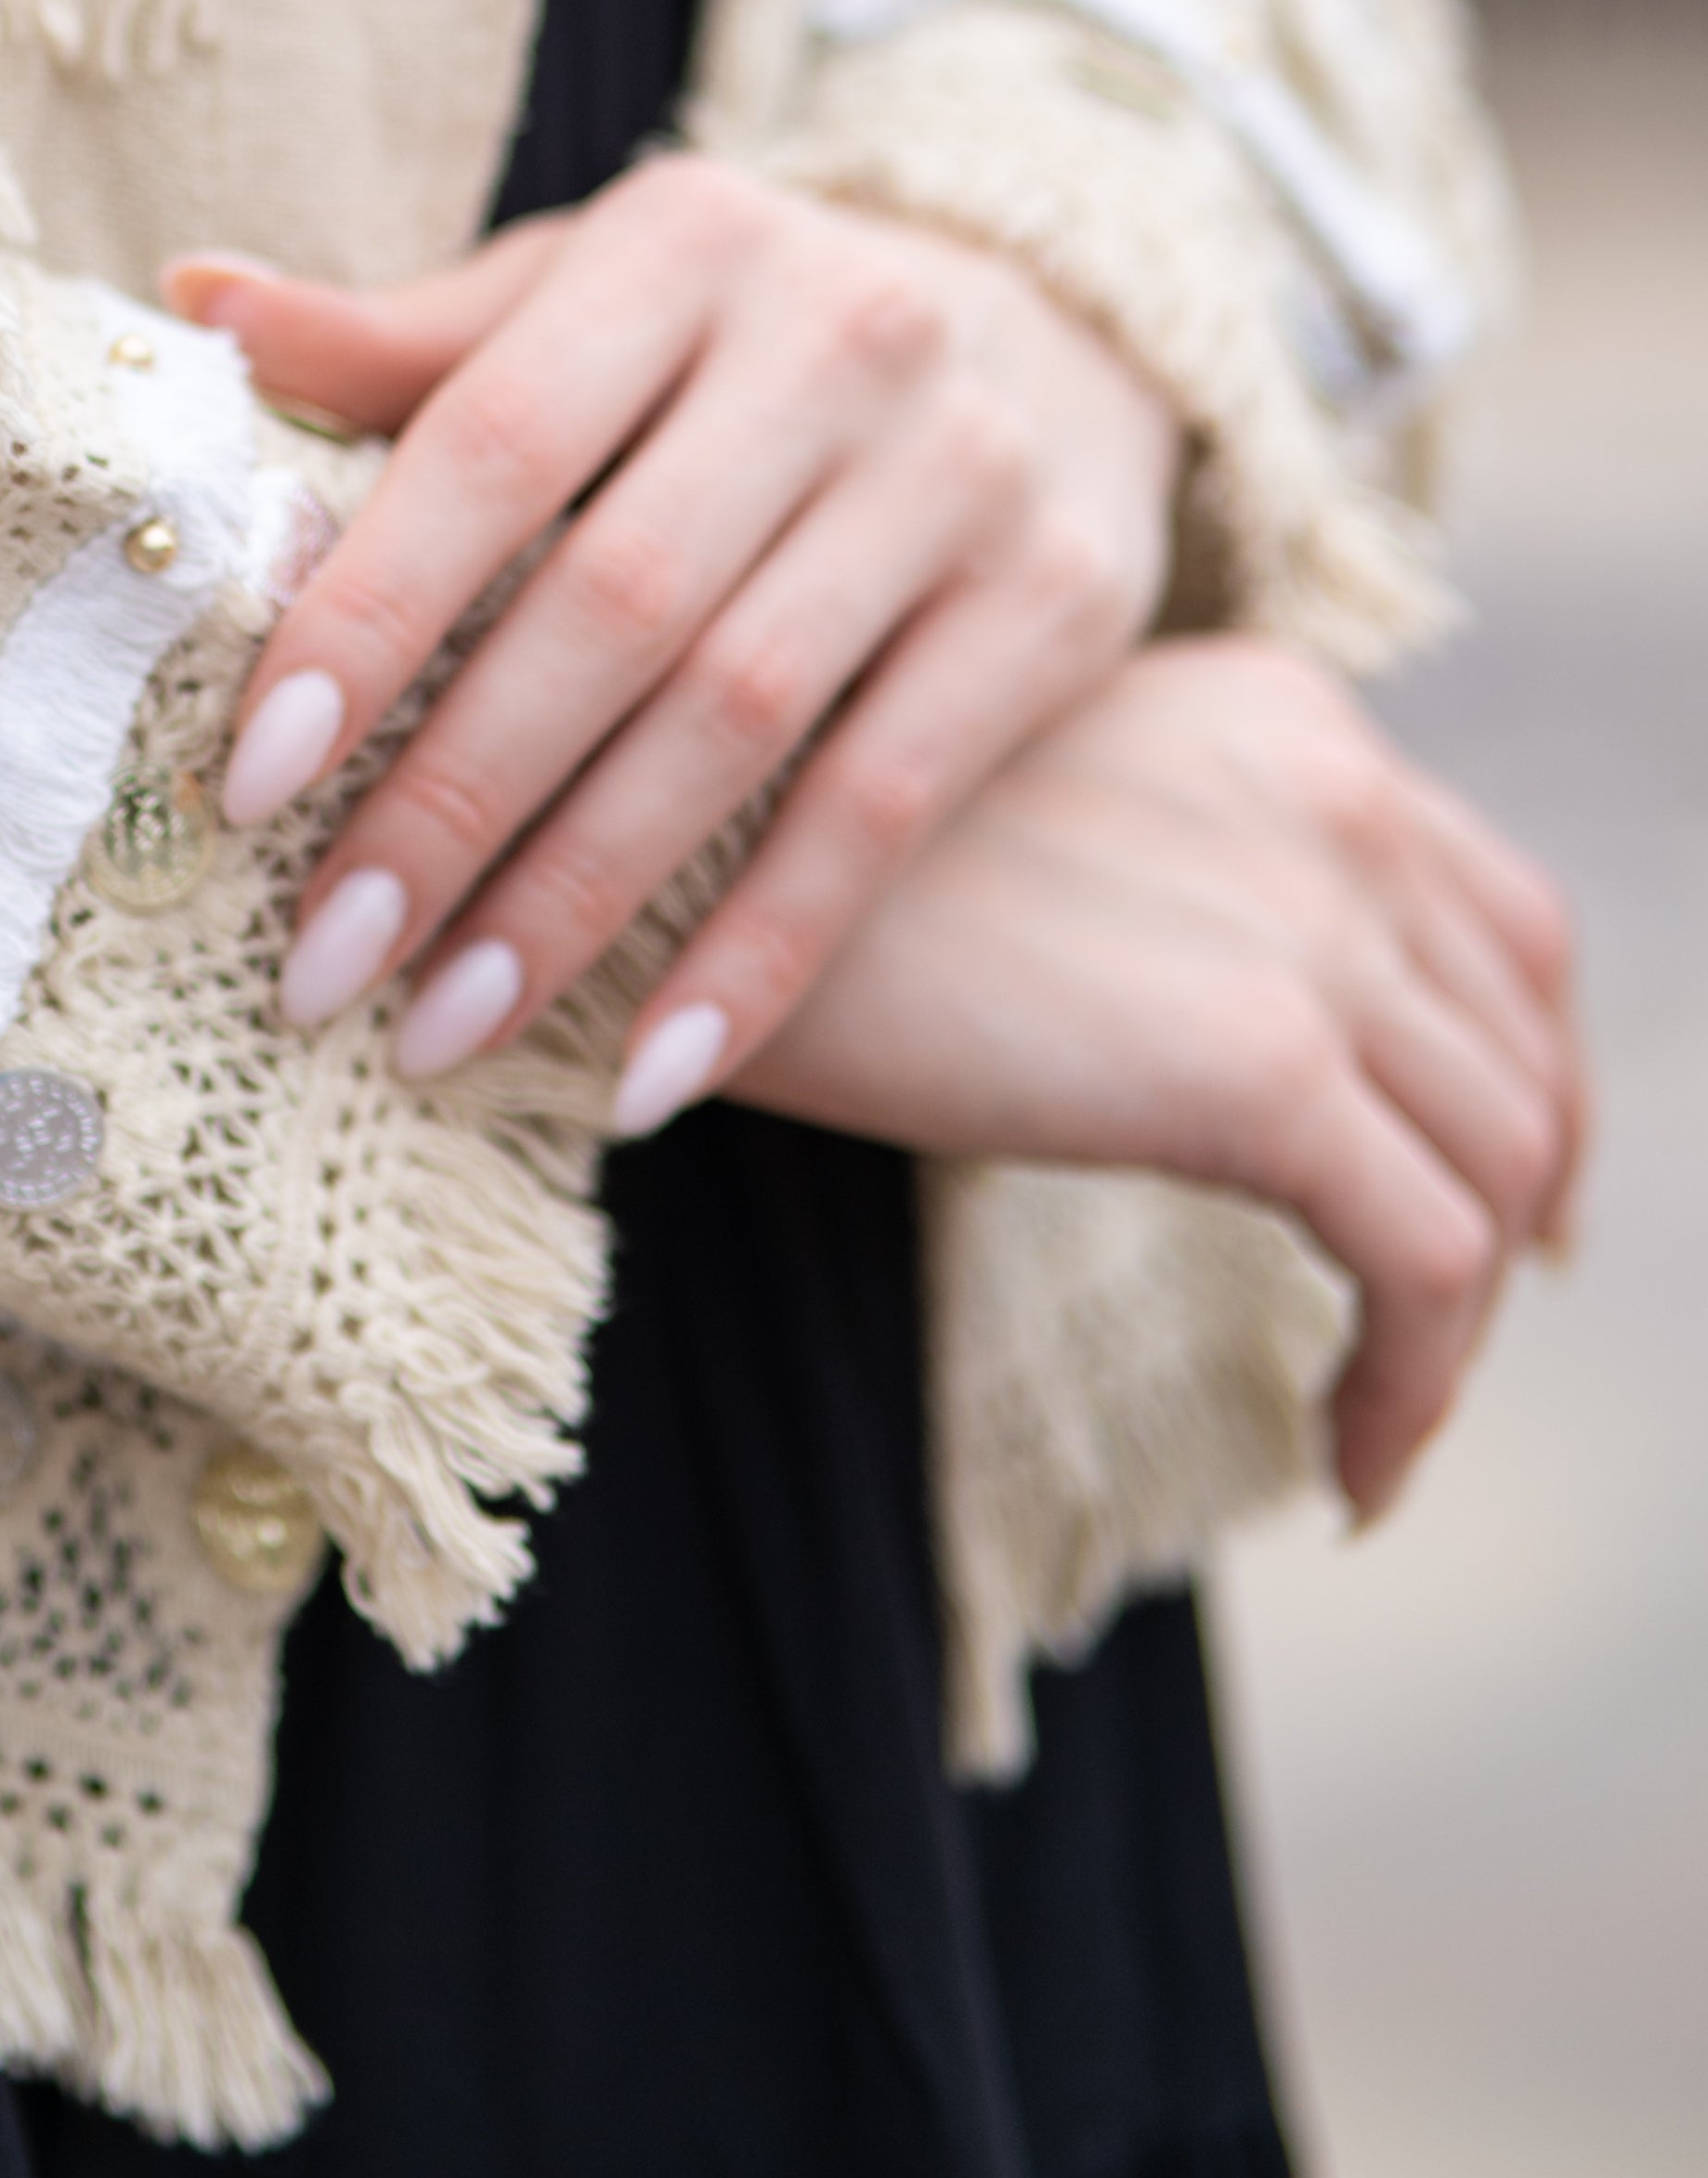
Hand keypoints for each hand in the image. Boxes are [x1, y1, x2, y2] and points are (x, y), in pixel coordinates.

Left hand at [170, 156, 1182, 1117]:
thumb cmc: (738, 330)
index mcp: (683, 246)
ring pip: (740, 721)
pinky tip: (646, 1073)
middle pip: (613, 606)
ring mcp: (962, 473)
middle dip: (453, 801)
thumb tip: (191, 305)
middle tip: (322, 960)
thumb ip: (407, 339)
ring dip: (577, 899)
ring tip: (441, 1032)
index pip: (491, 445)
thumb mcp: (589, 291)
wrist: (1061, 313)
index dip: (366, 613)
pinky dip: (760, 952)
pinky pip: (886, 808)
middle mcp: (837, 340)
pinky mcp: (1059, 604)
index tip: (250, 778)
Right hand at [742, 638, 1586, 1517]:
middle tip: (1454, 1314)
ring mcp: (1307, 921)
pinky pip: (1430, 1268)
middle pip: (1522, 1034)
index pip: (1490, 909)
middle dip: (1517, 1192)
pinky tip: (1349, 1465)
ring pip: (1497, 1163)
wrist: (655, 868)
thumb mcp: (1015, 805)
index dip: (1521, 1061)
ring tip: (1380, 1409)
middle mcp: (1327, 788)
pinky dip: (1417, 1389)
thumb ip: (1159, 867)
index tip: (1487, 1181)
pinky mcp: (1262, 1065)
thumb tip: (1227, 1036)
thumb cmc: (771, 850)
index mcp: (1275, 712)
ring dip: (1463, 1319)